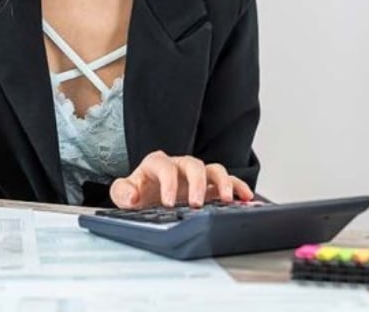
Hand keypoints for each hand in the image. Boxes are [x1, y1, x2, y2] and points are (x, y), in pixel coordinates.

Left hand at [110, 151, 253, 209]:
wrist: (148, 199)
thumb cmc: (140, 194)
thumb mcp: (125, 193)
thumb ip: (122, 192)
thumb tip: (132, 197)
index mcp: (157, 164)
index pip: (165, 167)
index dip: (168, 183)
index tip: (168, 203)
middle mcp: (180, 165)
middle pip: (193, 165)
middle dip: (197, 184)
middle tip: (196, 203)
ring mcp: (197, 175)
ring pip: (214, 169)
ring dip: (223, 182)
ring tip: (227, 199)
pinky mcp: (210, 185)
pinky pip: (228, 181)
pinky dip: (238, 187)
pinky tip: (245, 197)